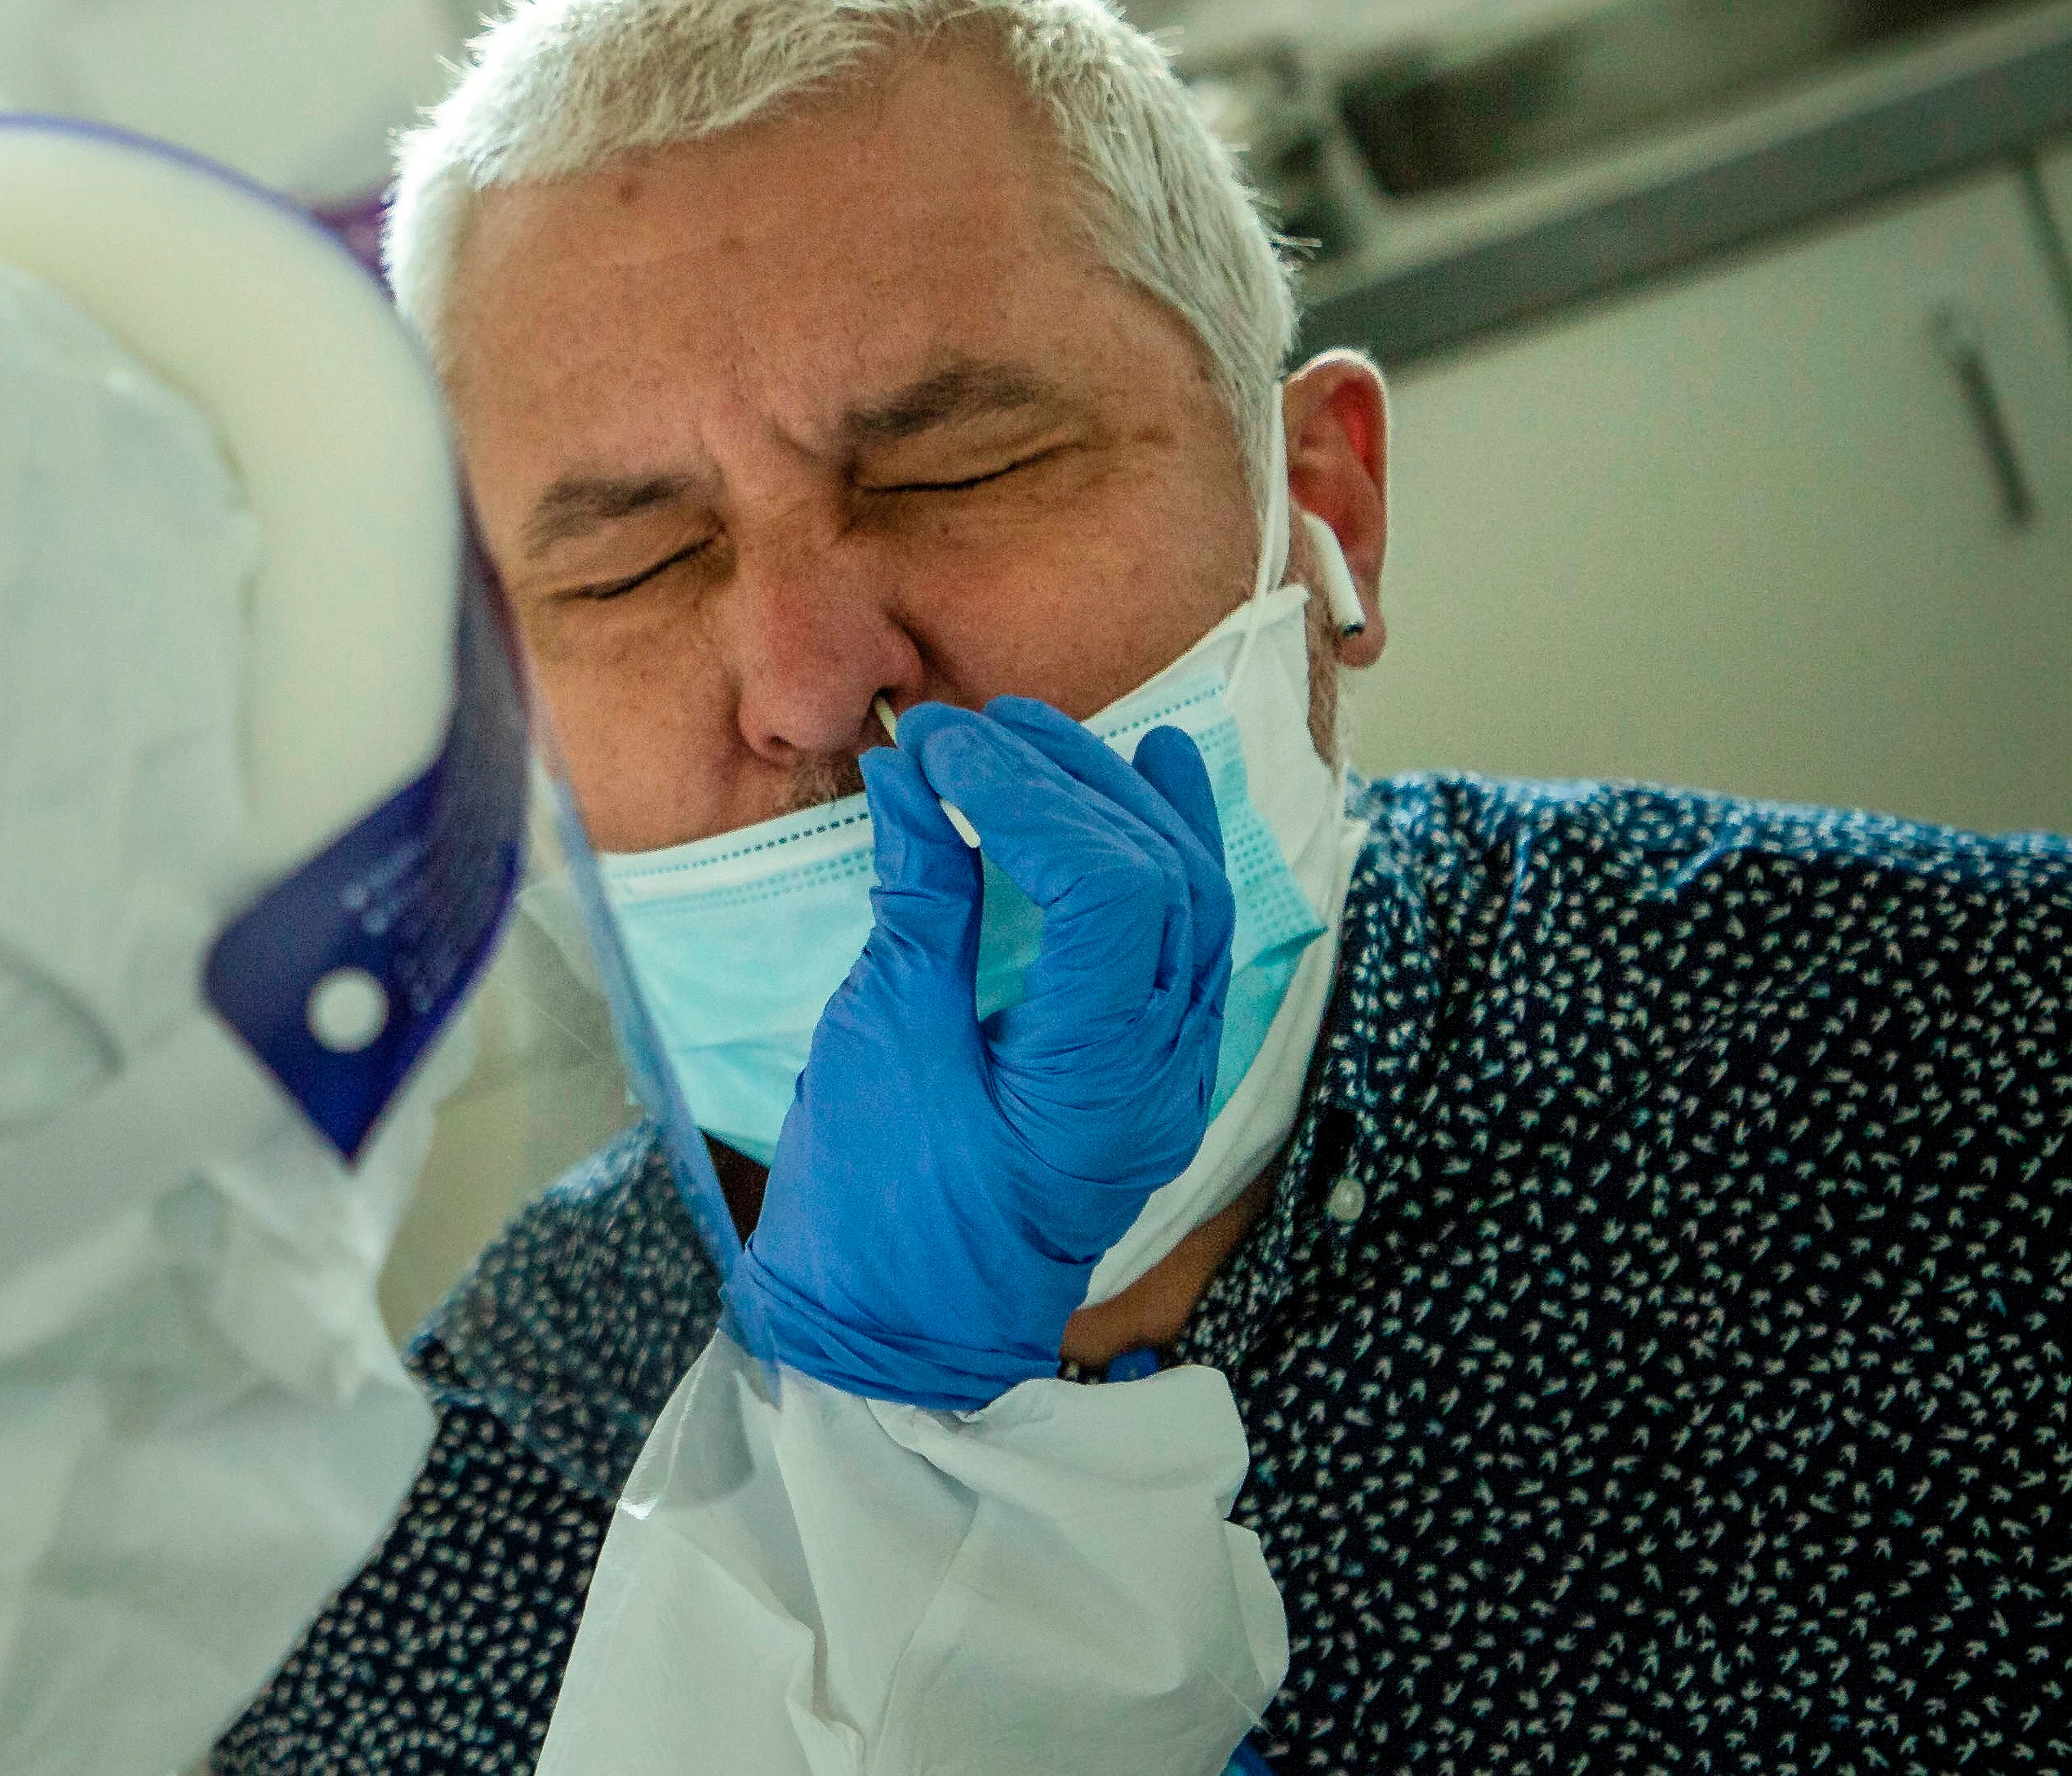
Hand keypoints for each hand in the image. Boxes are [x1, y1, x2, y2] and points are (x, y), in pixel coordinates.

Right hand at [725, 700, 1233, 1410]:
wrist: (899, 1341)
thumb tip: (914, 777)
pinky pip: (1188, 944)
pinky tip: (1143, 789)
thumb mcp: (879, 1044)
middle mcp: (1162, 1072)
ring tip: (1046, 737)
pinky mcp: (1149, 1075)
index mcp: (1095, 1081)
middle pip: (1167, 880)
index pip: (1108, 888)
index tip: (937, 749)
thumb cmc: (874, 1211)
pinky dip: (1162, 855)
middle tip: (975, 730)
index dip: (1024, 794)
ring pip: (1197, 903)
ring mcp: (1169, 1075)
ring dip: (1127, 803)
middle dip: (1073, 780)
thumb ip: (920, 902)